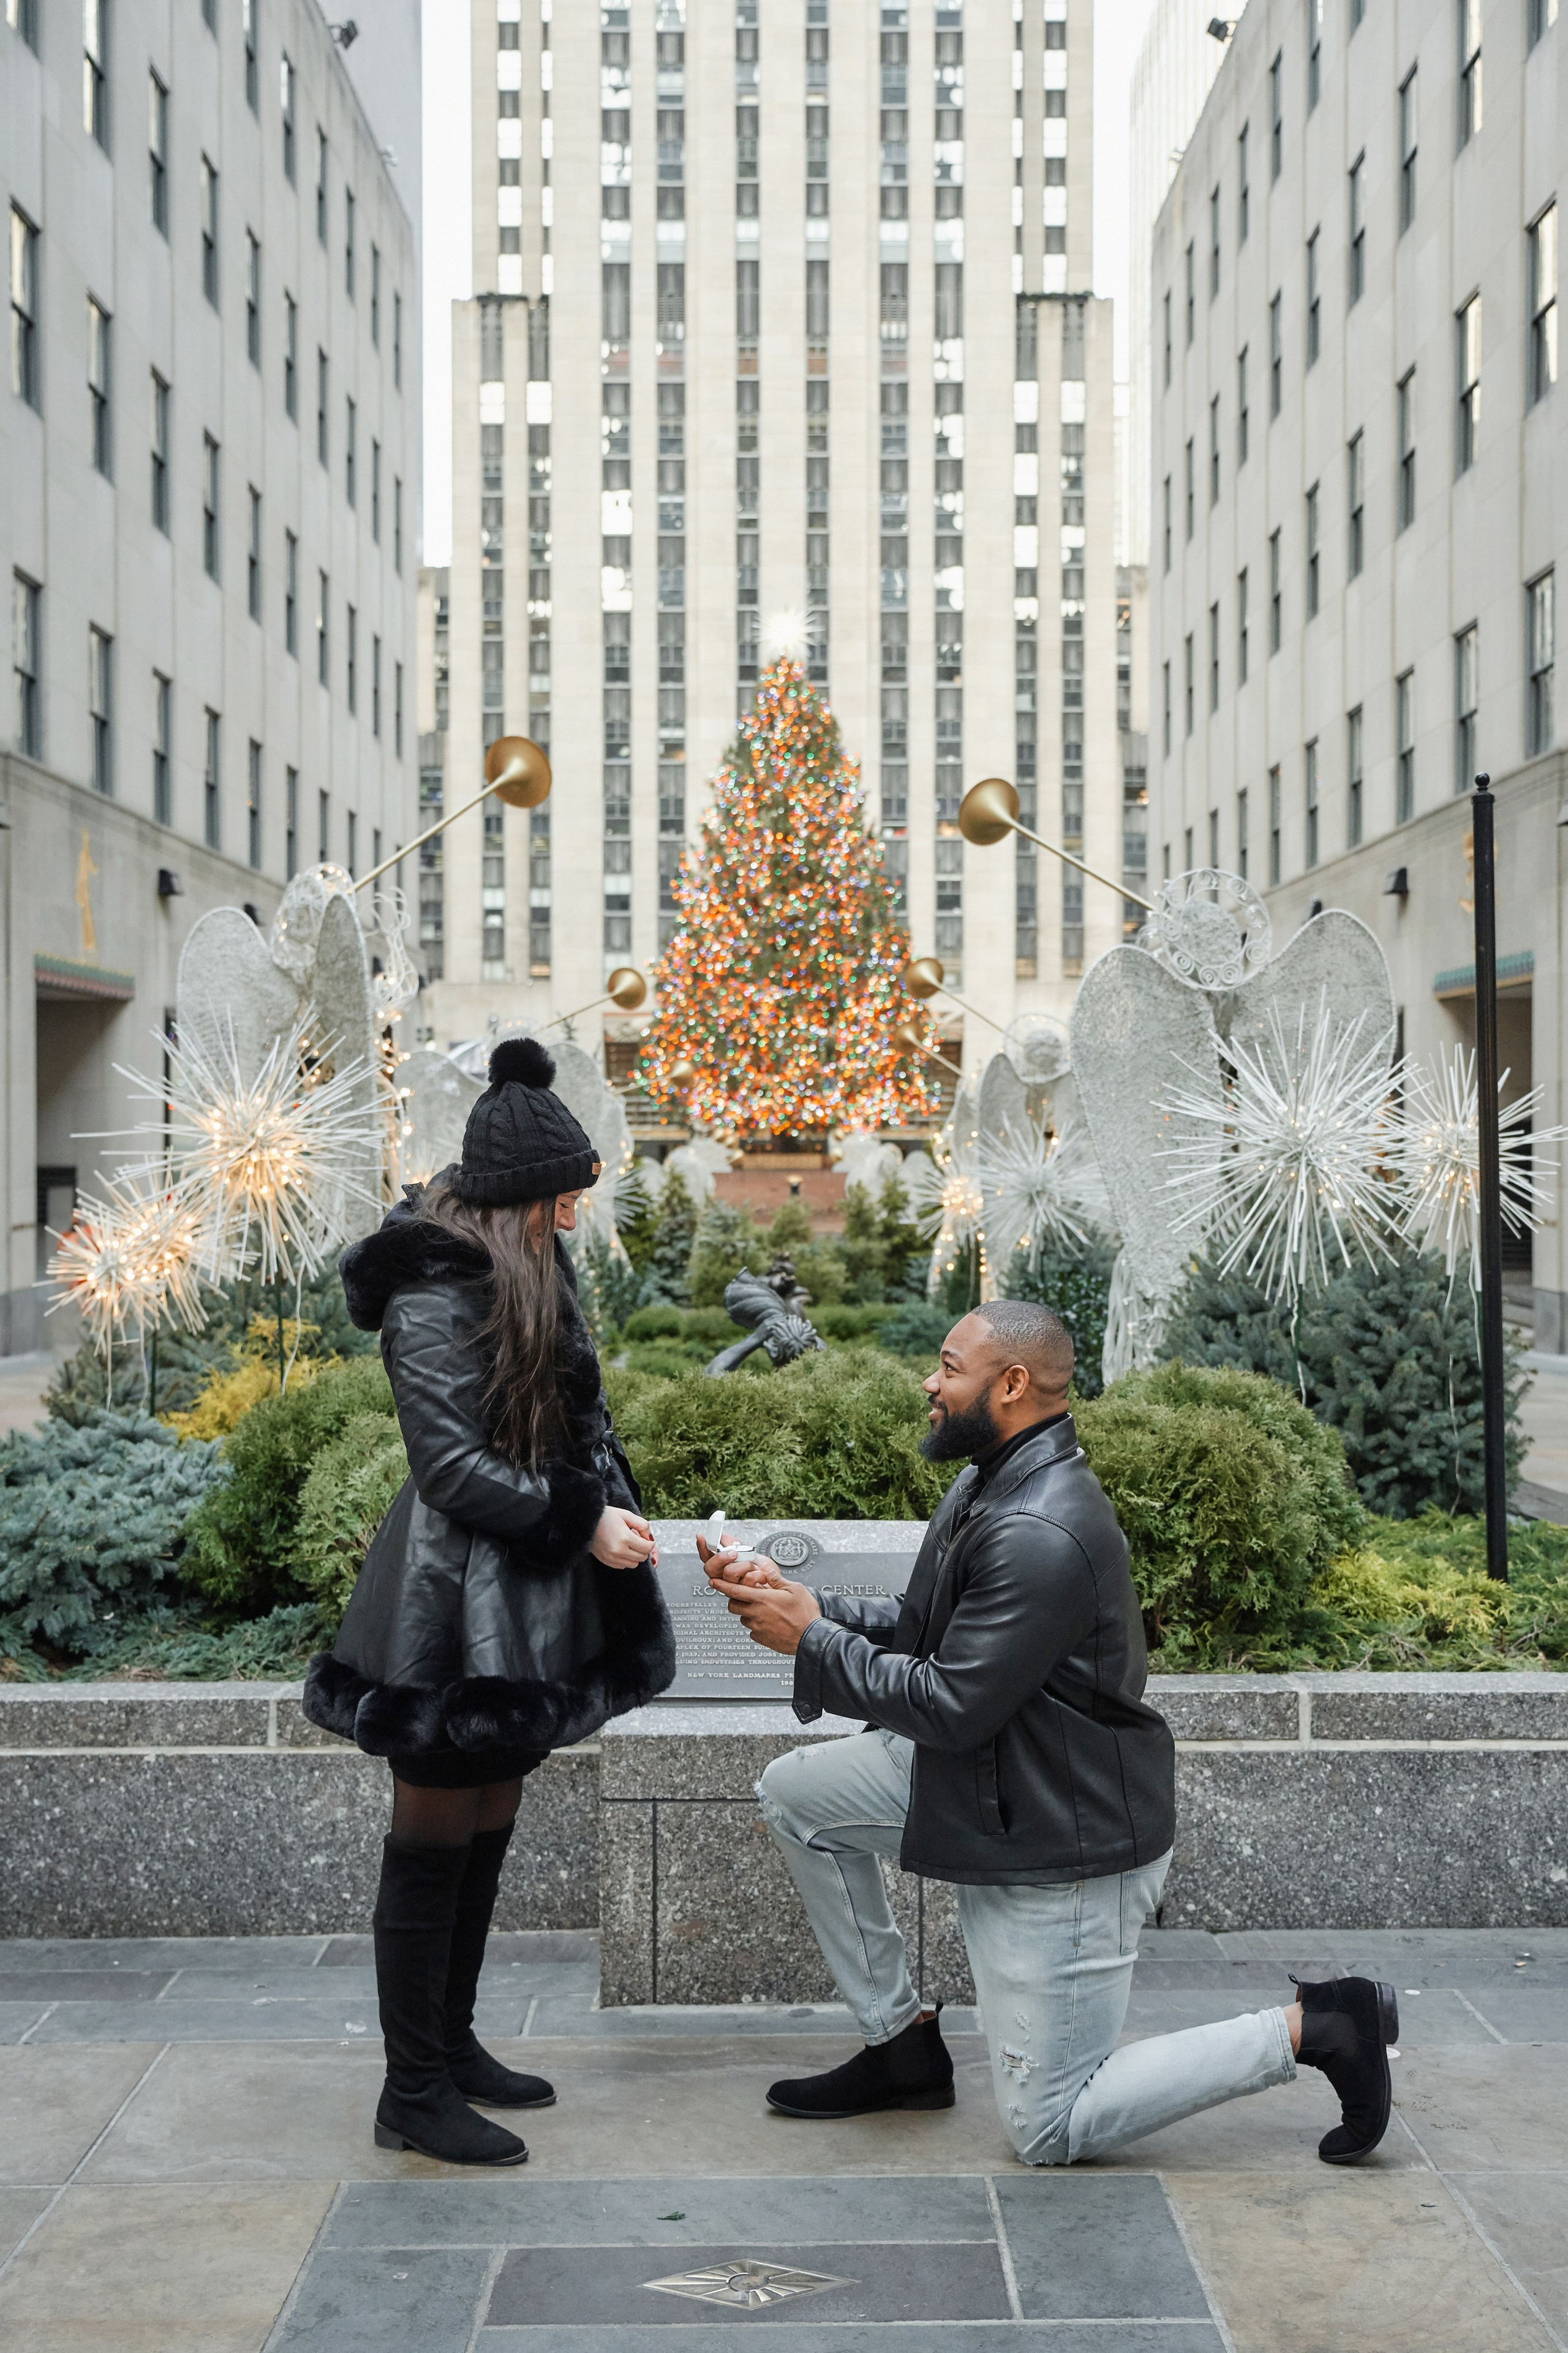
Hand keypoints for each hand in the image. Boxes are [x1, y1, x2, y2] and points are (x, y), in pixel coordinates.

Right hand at [591, 1507, 657, 1570]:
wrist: (585, 1521)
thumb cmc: (607, 1516)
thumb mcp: (627, 1515)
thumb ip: (642, 1525)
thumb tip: (650, 1538)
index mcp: (625, 1538)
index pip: (647, 1548)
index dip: (650, 1542)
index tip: (645, 1536)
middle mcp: (618, 1550)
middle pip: (642, 1557)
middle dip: (643, 1549)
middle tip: (636, 1539)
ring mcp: (611, 1558)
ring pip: (633, 1564)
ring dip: (635, 1555)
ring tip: (628, 1543)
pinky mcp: (606, 1561)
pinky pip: (623, 1566)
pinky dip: (625, 1559)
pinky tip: (620, 1548)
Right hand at [697, 1534, 777, 1589]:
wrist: (775, 1583)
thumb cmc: (760, 1568)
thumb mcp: (746, 1551)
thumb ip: (732, 1544)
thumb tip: (721, 1536)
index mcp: (722, 1566)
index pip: (706, 1556)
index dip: (701, 1546)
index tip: (701, 1536)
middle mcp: (723, 1577)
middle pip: (710, 1568)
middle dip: (722, 1557)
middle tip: (734, 1552)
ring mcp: (732, 1587)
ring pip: (729, 1572)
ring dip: (745, 1564)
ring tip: (753, 1565)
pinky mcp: (743, 1595)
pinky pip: (747, 1579)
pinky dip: (758, 1573)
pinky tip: (761, 1574)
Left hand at [705, 1563, 820, 1656]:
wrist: (811, 1639)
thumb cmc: (805, 1614)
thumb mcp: (794, 1589)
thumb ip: (776, 1579)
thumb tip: (764, 1569)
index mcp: (762, 1599)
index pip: (735, 1590)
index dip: (721, 1585)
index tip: (713, 1582)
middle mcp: (756, 1614)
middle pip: (733, 1606)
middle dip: (735, 1599)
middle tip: (745, 1596)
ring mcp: (758, 1628)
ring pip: (743, 1618)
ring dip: (747, 1612)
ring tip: (763, 1610)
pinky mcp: (762, 1639)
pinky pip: (752, 1631)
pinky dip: (756, 1625)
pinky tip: (769, 1622)